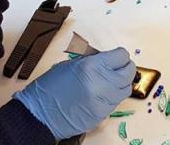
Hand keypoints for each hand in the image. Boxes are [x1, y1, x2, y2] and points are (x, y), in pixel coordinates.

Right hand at [14, 48, 135, 139]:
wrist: (41, 113)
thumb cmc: (50, 88)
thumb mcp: (70, 65)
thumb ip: (92, 61)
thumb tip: (107, 60)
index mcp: (92, 66)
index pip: (121, 56)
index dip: (120, 56)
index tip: (117, 57)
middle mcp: (101, 82)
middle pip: (129, 72)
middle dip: (125, 68)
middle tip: (120, 67)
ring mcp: (104, 100)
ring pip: (126, 88)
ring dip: (121, 83)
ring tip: (111, 81)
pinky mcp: (103, 114)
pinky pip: (117, 102)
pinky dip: (114, 96)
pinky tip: (103, 93)